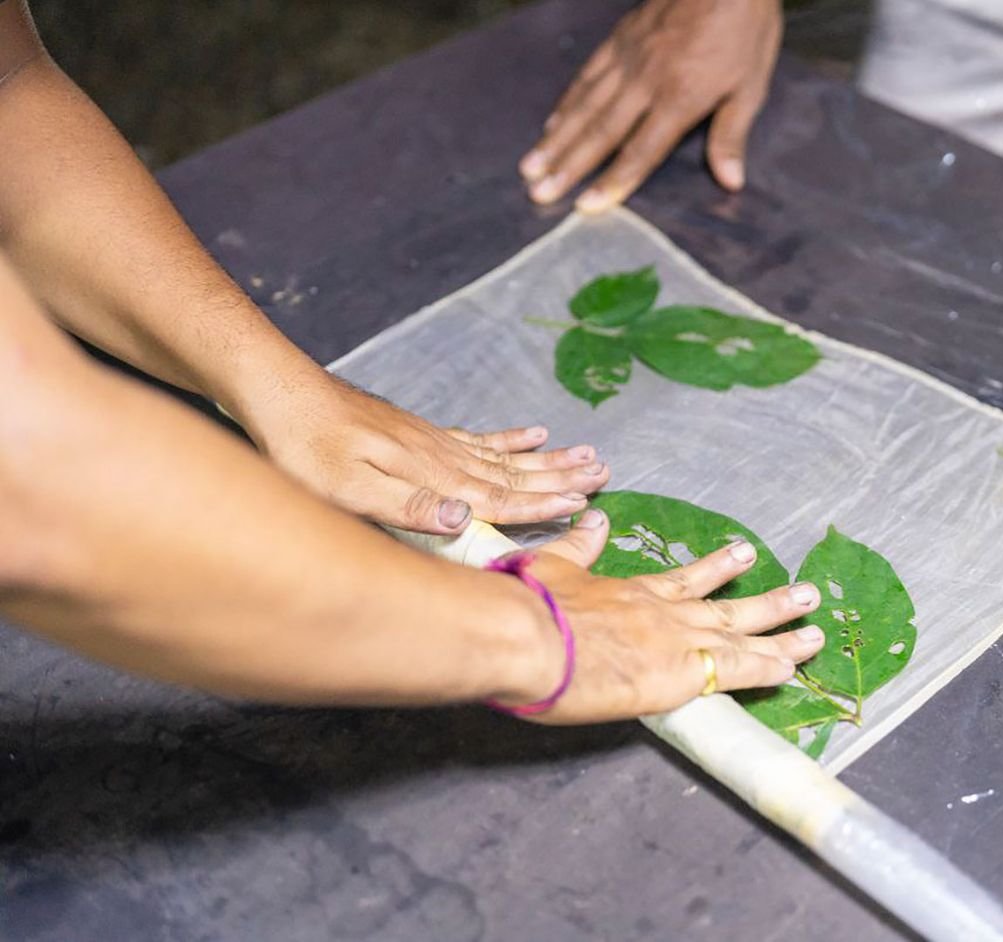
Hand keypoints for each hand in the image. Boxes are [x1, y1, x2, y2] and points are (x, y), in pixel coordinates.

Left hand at [242, 371, 609, 533]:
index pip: (499, 497)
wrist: (281, 393)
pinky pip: (478, 438)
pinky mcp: (419, 433)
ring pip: (504, 456)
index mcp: (433, 478)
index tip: (585, 504)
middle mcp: (443, 458)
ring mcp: (434, 442)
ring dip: (548, 459)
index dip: (542, 505)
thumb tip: (465, 517)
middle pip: (514, 473)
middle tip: (606, 473)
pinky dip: (509, 440)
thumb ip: (409, 505)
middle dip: (561, 477)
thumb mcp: (347, 489)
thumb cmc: (305, 450)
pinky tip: (532, 434)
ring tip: (587, 454)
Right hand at [498, 508, 825, 723]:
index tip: (744, 556)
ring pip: (743, 637)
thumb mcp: (552, 566)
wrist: (527, 637)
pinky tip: (792, 671)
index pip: (685, 583)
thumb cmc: (529, 607)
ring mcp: (678, 643)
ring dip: (782, 633)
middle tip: (805, 593)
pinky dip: (766, 669)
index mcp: (632, 593)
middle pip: (727, 607)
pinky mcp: (683, 674)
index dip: (717, 571)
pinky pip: (737, 672)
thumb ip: (577, 548)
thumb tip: (593, 520)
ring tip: (815, 625)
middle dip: (769, 602)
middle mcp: (664, 615)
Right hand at [519, 0, 781, 211]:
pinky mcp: (620, 38)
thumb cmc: (744, 28)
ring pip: (585, 105)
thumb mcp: (751, 85)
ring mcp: (628, 57)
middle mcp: (646, 81)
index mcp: (680, 97)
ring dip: (556, 139)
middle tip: (538, 193)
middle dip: (568, 166)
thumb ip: (731, 134)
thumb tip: (731, 181)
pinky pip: (587, 75)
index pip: (641, 150)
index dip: (614, 180)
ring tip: (530, 166)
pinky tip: (552, 123)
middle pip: (601, 131)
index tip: (586, 206)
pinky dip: (566, 102)